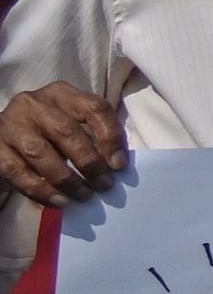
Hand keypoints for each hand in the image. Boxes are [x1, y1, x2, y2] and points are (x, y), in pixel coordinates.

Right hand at [0, 81, 126, 205]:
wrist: (4, 142)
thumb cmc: (46, 135)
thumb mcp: (70, 126)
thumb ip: (92, 137)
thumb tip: (116, 164)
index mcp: (61, 93)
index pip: (94, 107)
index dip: (110, 136)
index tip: (120, 165)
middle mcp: (33, 104)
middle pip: (67, 131)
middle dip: (89, 162)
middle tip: (104, 185)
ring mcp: (10, 124)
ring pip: (41, 153)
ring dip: (66, 179)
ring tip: (83, 195)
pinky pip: (18, 172)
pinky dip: (41, 189)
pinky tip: (59, 200)